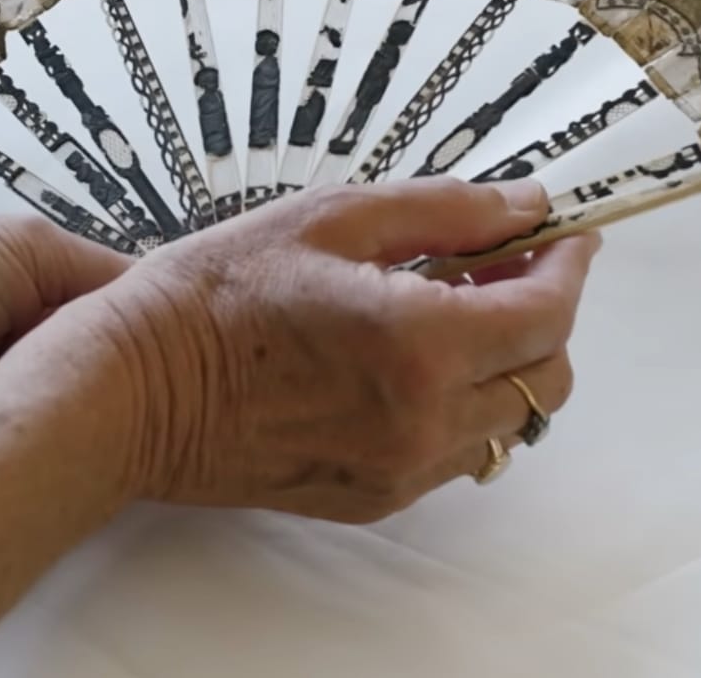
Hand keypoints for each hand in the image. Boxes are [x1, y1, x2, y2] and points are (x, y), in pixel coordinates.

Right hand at [69, 177, 597, 521]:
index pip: (548, 314)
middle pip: (548, 377)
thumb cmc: (217, 292)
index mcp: (420, 343)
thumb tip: (527, 203)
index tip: (564, 232)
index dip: (567, 266)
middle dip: (546, 314)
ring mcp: (401, 469)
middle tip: (504, 263)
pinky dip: (463, 403)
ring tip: (452, 307)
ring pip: (509, 422)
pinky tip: (412, 358)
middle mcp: (424, 419)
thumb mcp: (332, 218)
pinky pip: (456, 453)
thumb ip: (446, 211)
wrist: (133, 389)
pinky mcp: (373, 498)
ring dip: (507, 363)